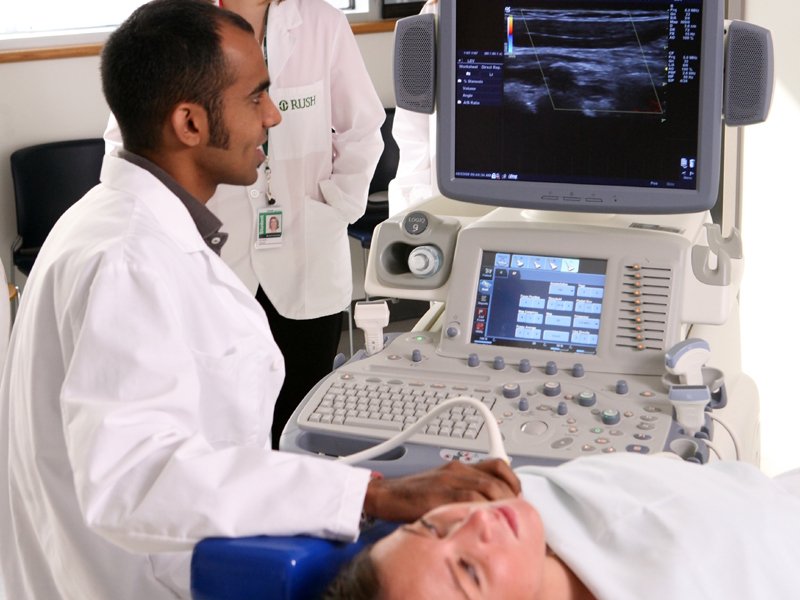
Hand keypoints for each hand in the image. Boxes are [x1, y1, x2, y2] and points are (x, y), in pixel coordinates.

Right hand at [363, 459, 520, 522]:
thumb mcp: (444, 488)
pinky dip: (482, 511)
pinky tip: (484, 522)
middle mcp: (457, 470)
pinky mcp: (438, 495)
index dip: (513, 482)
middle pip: (497, 481)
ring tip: (502, 522)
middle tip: (514, 517)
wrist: (385, 494)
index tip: (519, 498)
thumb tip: (489, 510)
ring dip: (501, 507)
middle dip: (512, 500)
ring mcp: (448, 481)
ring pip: (487, 490)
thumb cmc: (412, 495)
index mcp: (460, 467)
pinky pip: (468, 500)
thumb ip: (464, 493)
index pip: (498, 466)